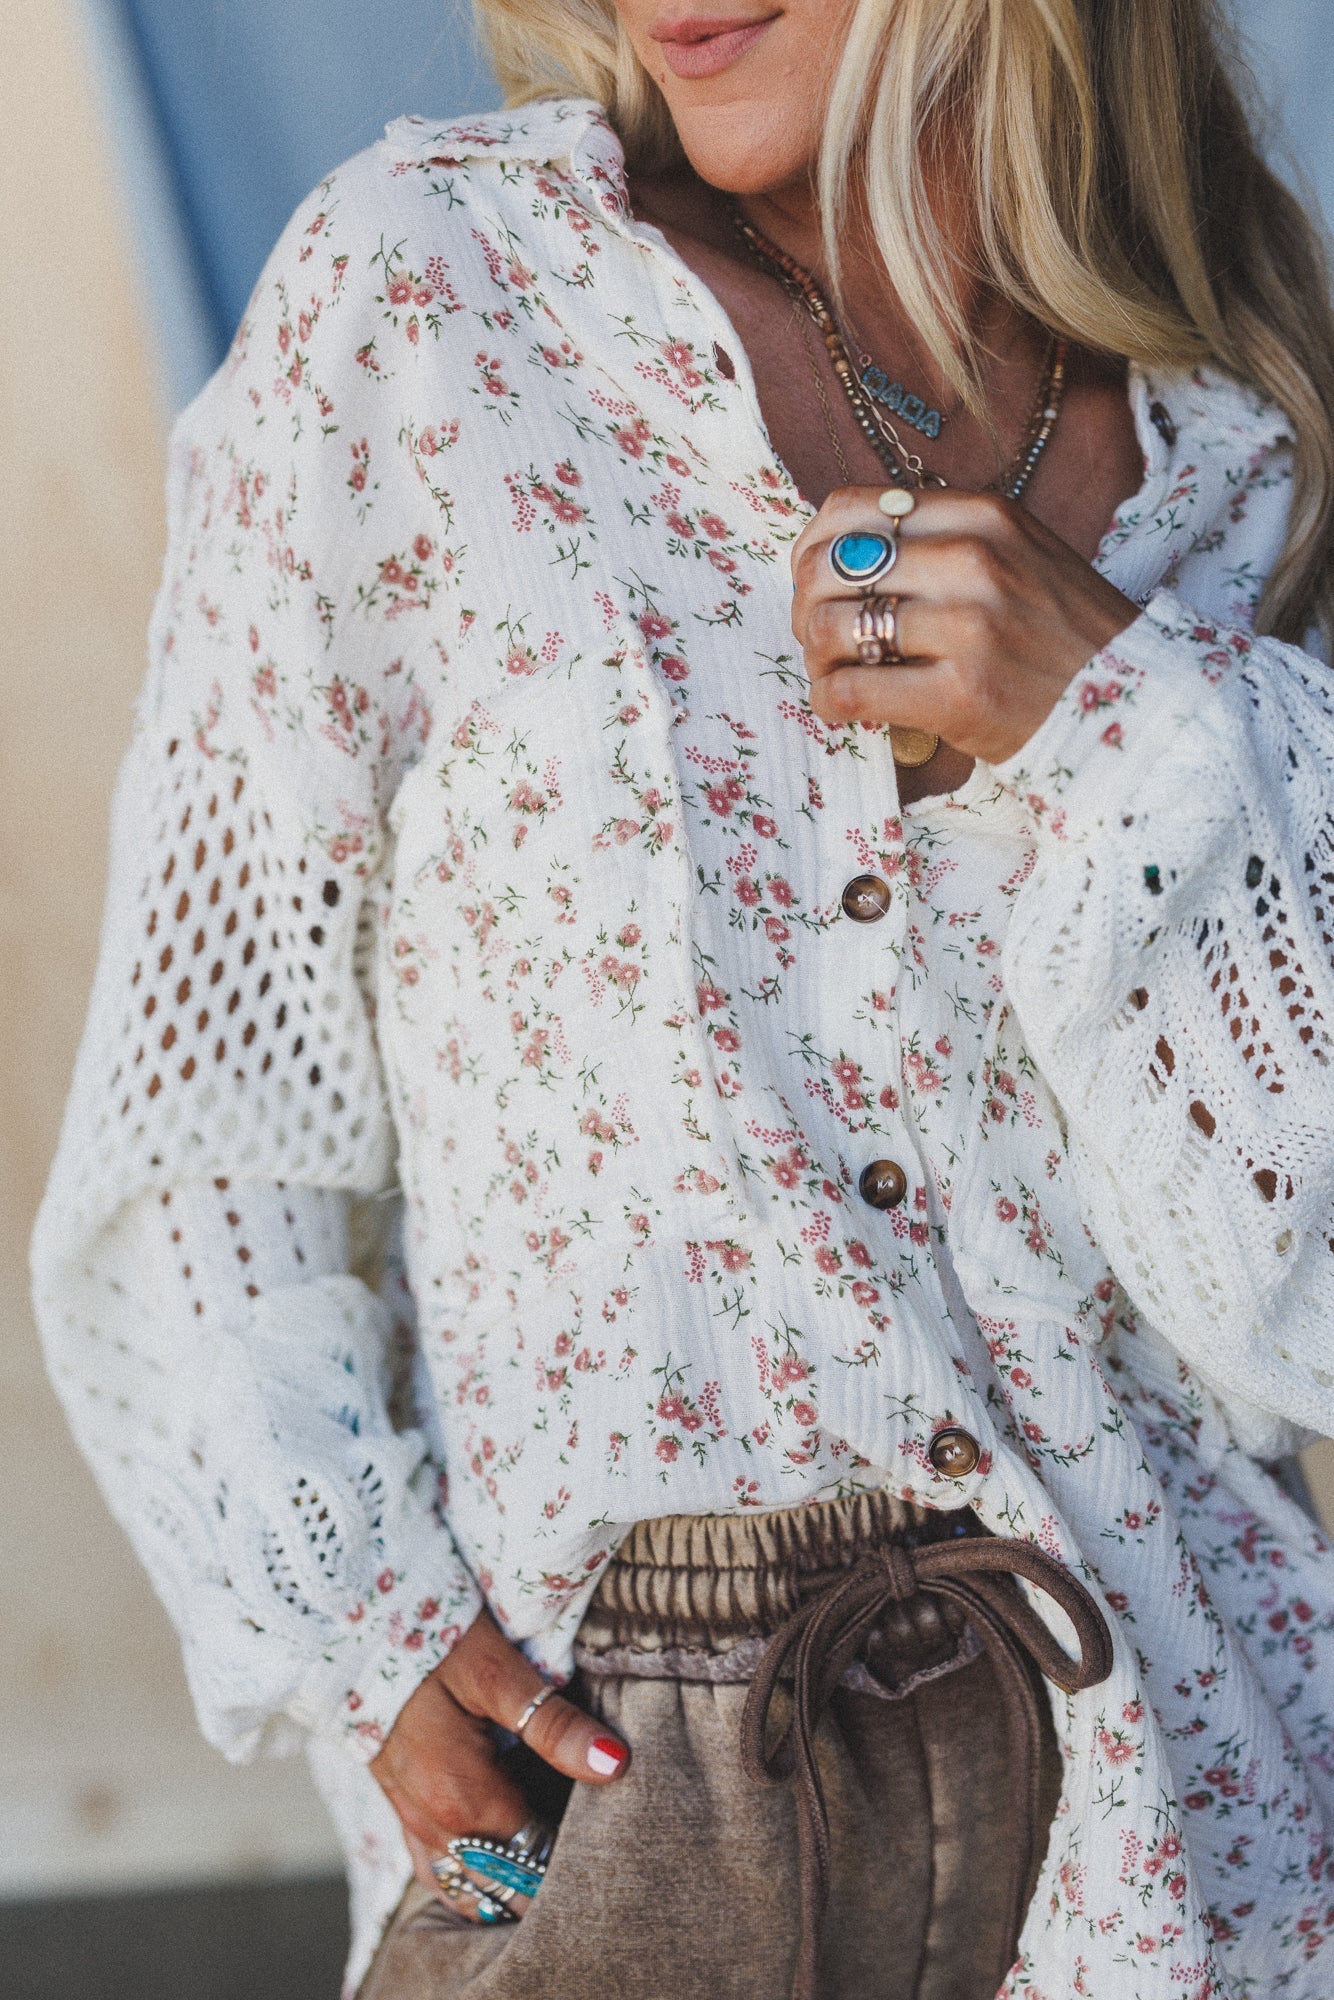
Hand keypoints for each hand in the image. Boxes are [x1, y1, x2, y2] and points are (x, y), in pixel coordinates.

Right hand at [370, 1607, 628, 1918]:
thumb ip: (554, 1725)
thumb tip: (615, 1764)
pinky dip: (473, 1881)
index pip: (535, 1865)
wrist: (352, 1625)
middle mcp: (434, 1827)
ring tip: (551, 1867)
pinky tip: (498, 1863)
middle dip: (545, 1884)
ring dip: (508, 1889)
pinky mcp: (400, 1807)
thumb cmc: (432, 1640)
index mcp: (463, 1801)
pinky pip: (438, 1870)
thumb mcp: (499, 1672)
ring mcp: (411, 1821)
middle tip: (592, 1857)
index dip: (577, 1859)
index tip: (610, 1839)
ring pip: (468, 1891)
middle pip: (502, 1891)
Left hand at [790, 488, 1138, 764]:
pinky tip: (844, 710)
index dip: (812, 549)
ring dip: (816, 657)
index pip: (850, 509)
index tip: (817, 584)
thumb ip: (943, 539)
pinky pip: (851, 690)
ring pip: (831, 625)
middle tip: (821, 639)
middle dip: (807, 606)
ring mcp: (968, 626)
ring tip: (837, 674)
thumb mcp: (1018, 554)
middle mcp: (973, 560)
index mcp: (982, 515)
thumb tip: (843, 550)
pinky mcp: (960, 694)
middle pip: (829, 566)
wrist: (1137, 701)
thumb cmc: (1064, 635)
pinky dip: (829, 702)